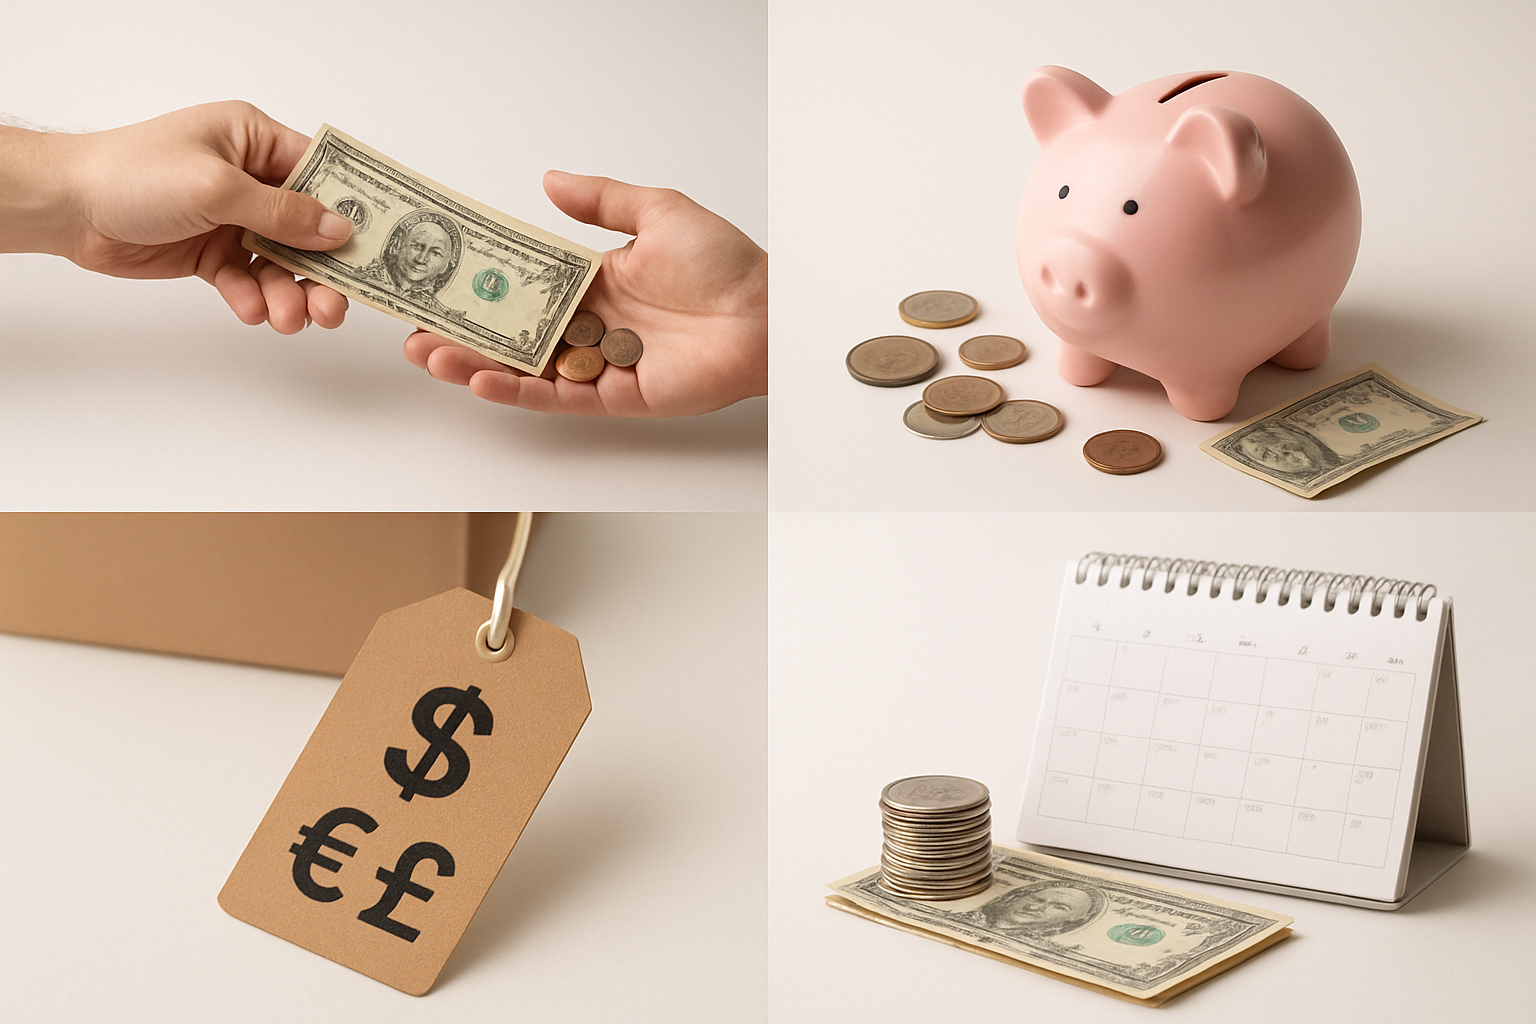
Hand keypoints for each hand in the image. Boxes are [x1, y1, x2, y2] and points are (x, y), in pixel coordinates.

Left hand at [58, 101, 351, 333]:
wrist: (69, 208)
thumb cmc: (132, 174)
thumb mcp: (217, 187)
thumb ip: (281, 212)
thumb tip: (337, 228)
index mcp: (253, 141)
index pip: (320, 173)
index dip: (350, 208)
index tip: (378, 245)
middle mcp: (249, 178)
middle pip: (308, 229)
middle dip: (323, 270)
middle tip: (334, 304)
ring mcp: (232, 219)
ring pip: (282, 263)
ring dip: (290, 293)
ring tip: (290, 318)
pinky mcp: (213, 253)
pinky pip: (250, 281)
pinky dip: (254, 299)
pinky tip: (251, 310)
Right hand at [404, 171, 767, 415]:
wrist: (766, 314)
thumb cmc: (725, 263)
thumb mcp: (658, 212)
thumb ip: (601, 201)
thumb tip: (548, 180)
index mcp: (597, 281)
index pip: (524, 285)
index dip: (480, 285)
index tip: (436, 280)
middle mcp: (593, 324)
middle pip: (513, 333)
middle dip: (462, 332)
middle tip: (413, 330)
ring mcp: (600, 363)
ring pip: (525, 368)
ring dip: (476, 363)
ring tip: (430, 356)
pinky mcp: (616, 395)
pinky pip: (559, 397)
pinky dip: (519, 391)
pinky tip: (482, 379)